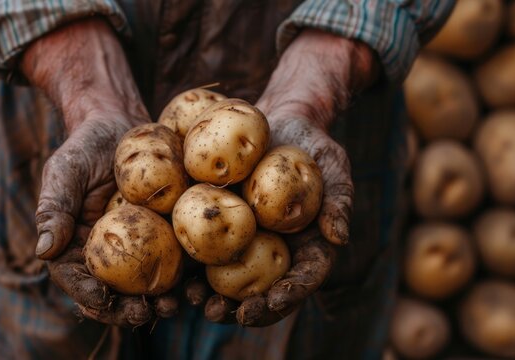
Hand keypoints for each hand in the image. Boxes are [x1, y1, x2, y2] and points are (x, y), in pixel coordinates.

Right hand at [22, 19, 175, 326]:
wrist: (123, 124)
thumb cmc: (86, 146)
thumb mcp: (65, 171)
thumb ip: (55, 208)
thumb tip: (44, 252)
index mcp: (78, 247)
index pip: (79, 282)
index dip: (92, 298)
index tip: (108, 302)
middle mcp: (109, 254)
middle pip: (117, 293)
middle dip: (131, 310)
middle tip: (148, 312)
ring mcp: (141, 248)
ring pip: (149, 285)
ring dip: (163, 302)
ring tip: (178, 304)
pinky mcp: (169, 235)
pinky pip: (178, 261)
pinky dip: (188, 277)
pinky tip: (199, 282)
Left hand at [204, 29, 377, 325]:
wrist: (274, 121)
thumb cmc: (310, 144)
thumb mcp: (332, 166)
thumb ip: (338, 200)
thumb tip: (338, 238)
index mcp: (305, 246)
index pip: (301, 278)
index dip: (289, 293)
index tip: (273, 301)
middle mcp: (273, 251)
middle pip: (262, 290)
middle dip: (244, 308)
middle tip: (224, 313)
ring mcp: (243, 242)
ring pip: (230, 280)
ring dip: (212, 297)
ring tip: (194, 302)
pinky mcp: (216, 226)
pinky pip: (203, 251)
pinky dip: (191, 267)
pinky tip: (176, 275)